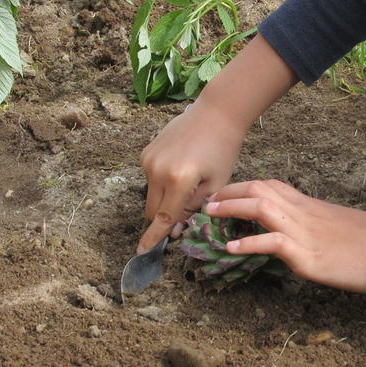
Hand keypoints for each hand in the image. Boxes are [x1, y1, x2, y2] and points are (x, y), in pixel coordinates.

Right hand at [137, 34, 297, 253]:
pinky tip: (180, 170)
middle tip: (183, 217)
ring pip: (151, 195)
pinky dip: (162, 183)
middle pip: (153, 210)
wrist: (216, 114)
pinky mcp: (146, 152)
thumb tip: (177, 227)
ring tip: (188, 184)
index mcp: (179, 180)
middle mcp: (158, 170)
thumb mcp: (217, 183)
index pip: (164, 217)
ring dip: (164, 199)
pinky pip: (150, 178)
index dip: (154, 237)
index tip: (142, 252)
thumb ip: (196, 207)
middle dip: (165, 219)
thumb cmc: (223, 150)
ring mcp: (149, 160)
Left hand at [205, 180, 365, 293]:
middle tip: (207, 201)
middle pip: (260, 189)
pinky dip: (249, 243)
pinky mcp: (307, 253)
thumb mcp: (341, 225)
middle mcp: (303, 212)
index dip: (245, 188)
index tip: (226, 194)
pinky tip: (231, 248)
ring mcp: (303, 231)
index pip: (272, 186)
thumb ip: (319, 225)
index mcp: (310, 205)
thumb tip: (305, 233)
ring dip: (231, 208)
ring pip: (260, 207)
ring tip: (209, 215)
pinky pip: (271, 242)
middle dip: (230, 192)